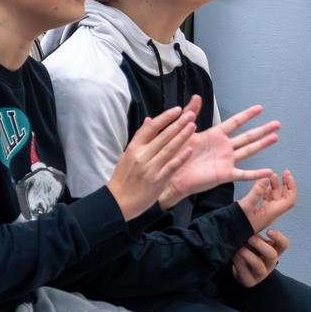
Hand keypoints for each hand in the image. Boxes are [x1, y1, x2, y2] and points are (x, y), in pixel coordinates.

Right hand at [107, 106, 195, 220]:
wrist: (118, 201)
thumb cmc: (123, 178)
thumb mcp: (127, 154)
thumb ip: (140, 138)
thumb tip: (148, 120)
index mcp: (133, 147)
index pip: (151, 127)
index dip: (165, 117)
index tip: (177, 110)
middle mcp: (142, 155)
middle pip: (163, 136)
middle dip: (178, 123)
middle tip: (191, 114)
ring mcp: (150, 168)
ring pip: (169, 148)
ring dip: (182, 136)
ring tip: (192, 126)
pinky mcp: (157, 180)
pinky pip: (171, 166)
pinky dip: (180, 157)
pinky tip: (189, 149)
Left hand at [159, 98, 279, 207]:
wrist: (170, 174)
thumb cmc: (176, 153)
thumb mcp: (184, 130)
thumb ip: (191, 113)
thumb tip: (197, 96)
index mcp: (215, 135)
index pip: (235, 122)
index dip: (248, 115)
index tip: (260, 108)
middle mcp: (224, 147)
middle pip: (247, 136)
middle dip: (262, 129)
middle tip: (277, 123)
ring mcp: (226, 160)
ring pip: (249, 150)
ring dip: (263, 144)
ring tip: (276, 137)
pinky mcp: (224, 174)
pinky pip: (243, 174)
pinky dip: (256, 174)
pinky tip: (268, 172)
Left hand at [231, 229, 290, 287]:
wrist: (233, 266)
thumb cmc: (246, 247)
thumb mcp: (252, 236)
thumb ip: (257, 225)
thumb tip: (258, 205)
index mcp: (273, 250)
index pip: (284, 245)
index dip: (278, 238)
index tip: (268, 231)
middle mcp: (270, 262)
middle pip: (272, 255)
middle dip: (259, 245)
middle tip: (249, 238)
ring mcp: (261, 273)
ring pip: (257, 264)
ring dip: (246, 253)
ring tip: (237, 248)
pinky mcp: (250, 281)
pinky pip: (244, 271)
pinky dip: (238, 261)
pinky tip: (233, 256)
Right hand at [236, 169, 296, 232]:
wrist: (229, 233)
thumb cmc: (237, 224)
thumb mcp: (246, 205)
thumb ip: (256, 191)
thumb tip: (266, 178)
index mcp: (271, 213)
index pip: (289, 200)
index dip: (291, 187)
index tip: (287, 175)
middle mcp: (270, 212)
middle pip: (284, 197)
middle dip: (285, 184)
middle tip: (284, 173)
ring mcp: (265, 212)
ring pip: (275, 197)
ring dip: (275, 186)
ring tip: (271, 176)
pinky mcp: (258, 211)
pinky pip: (267, 199)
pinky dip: (267, 190)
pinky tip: (263, 184)